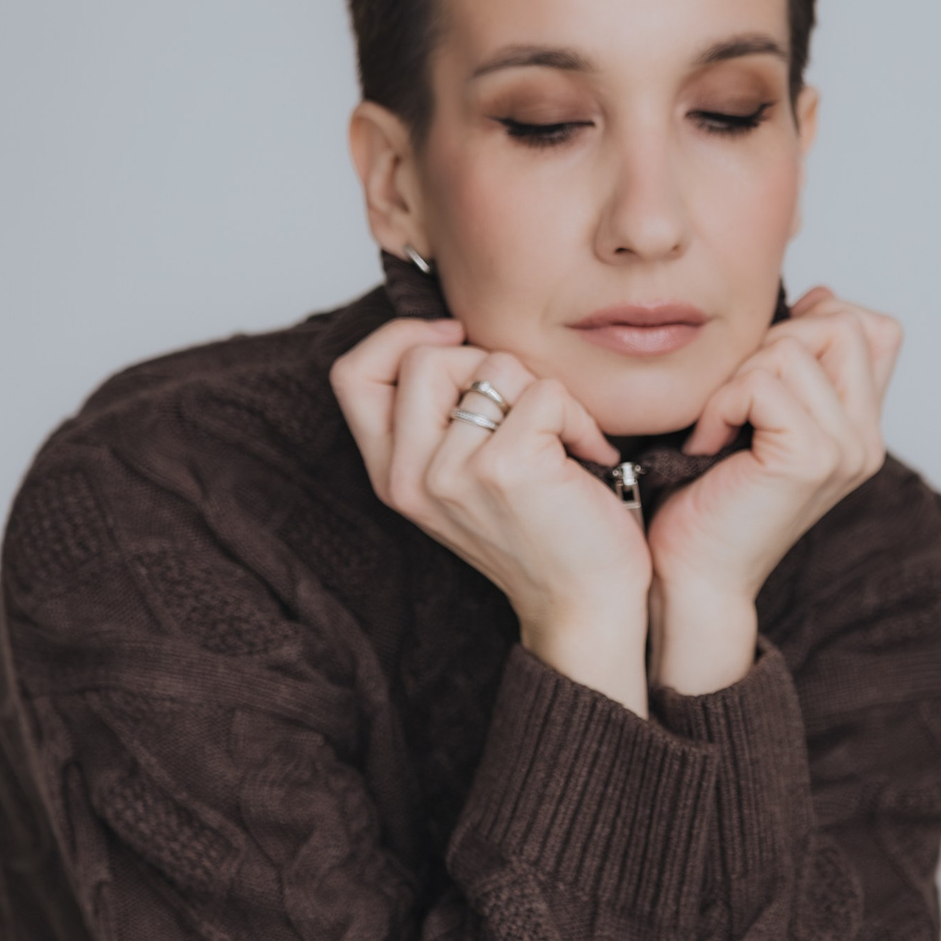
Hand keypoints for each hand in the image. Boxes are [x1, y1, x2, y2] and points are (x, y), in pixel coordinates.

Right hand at [330, 316, 653, 713]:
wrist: (583, 607)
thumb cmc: (540, 532)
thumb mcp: (463, 477)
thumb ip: (438, 418)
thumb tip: (448, 334)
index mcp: (391, 475)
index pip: (351, 375)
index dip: (398, 337)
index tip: (453, 339)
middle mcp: (409, 477)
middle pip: (422, 356)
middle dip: (487, 361)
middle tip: (526, 405)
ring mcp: (451, 474)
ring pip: (494, 365)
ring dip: (544, 391)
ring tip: (562, 438)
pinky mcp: (504, 469)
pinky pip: (546, 392)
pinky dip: (579, 415)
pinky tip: (588, 454)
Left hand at [646, 287, 900, 694]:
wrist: (692, 577)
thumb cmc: (708, 497)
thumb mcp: (762, 417)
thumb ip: (798, 368)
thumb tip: (820, 296)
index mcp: (862, 428)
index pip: (876, 328)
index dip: (818, 322)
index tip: (763, 365)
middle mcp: (867, 439)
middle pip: (842, 324)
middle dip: (772, 343)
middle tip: (734, 399)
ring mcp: (847, 449)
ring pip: (794, 347)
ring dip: (737, 379)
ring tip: (718, 426)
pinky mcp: (812, 458)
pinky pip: (762, 383)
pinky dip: (721, 404)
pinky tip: (708, 443)